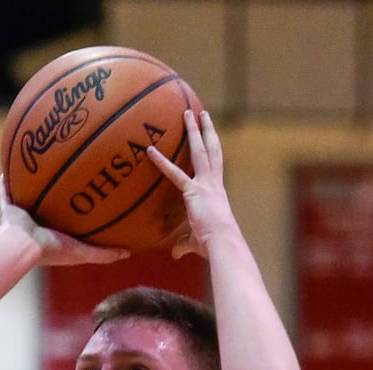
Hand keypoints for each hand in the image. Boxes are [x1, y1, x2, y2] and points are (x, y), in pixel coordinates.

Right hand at [0, 176, 129, 266]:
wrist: (24, 247)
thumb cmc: (52, 250)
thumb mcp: (82, 252)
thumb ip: (103, 253)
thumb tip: (128, 252)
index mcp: (54, 234)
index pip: (67, 221)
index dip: (76, 209)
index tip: (88, 195)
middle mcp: (38, 224)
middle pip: (48, 205)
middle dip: (56, 193)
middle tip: (67, 175)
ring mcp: (23, 216)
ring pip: (28, 196)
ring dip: (33, 184)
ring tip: (41, 166)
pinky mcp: (9, 209)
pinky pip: (6, 193)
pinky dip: (6, 183)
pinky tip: (9, 167)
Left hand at [148, 109, 238, 258]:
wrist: (222, 241)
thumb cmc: (212, 244)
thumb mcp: (196, 241)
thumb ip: (184, 244)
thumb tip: (176, 254)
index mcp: (216, 190)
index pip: (214, 164)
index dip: (212, 148)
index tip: (209, 133)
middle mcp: (213, 182)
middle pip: (211, 149)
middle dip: (206, 130)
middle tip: (201, 113)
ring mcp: (205, 183)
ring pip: (200, 150)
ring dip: (193, 131)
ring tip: (187, 113)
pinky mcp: (194, 190)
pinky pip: (174, 172)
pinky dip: (161, 161)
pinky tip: (150, 151)